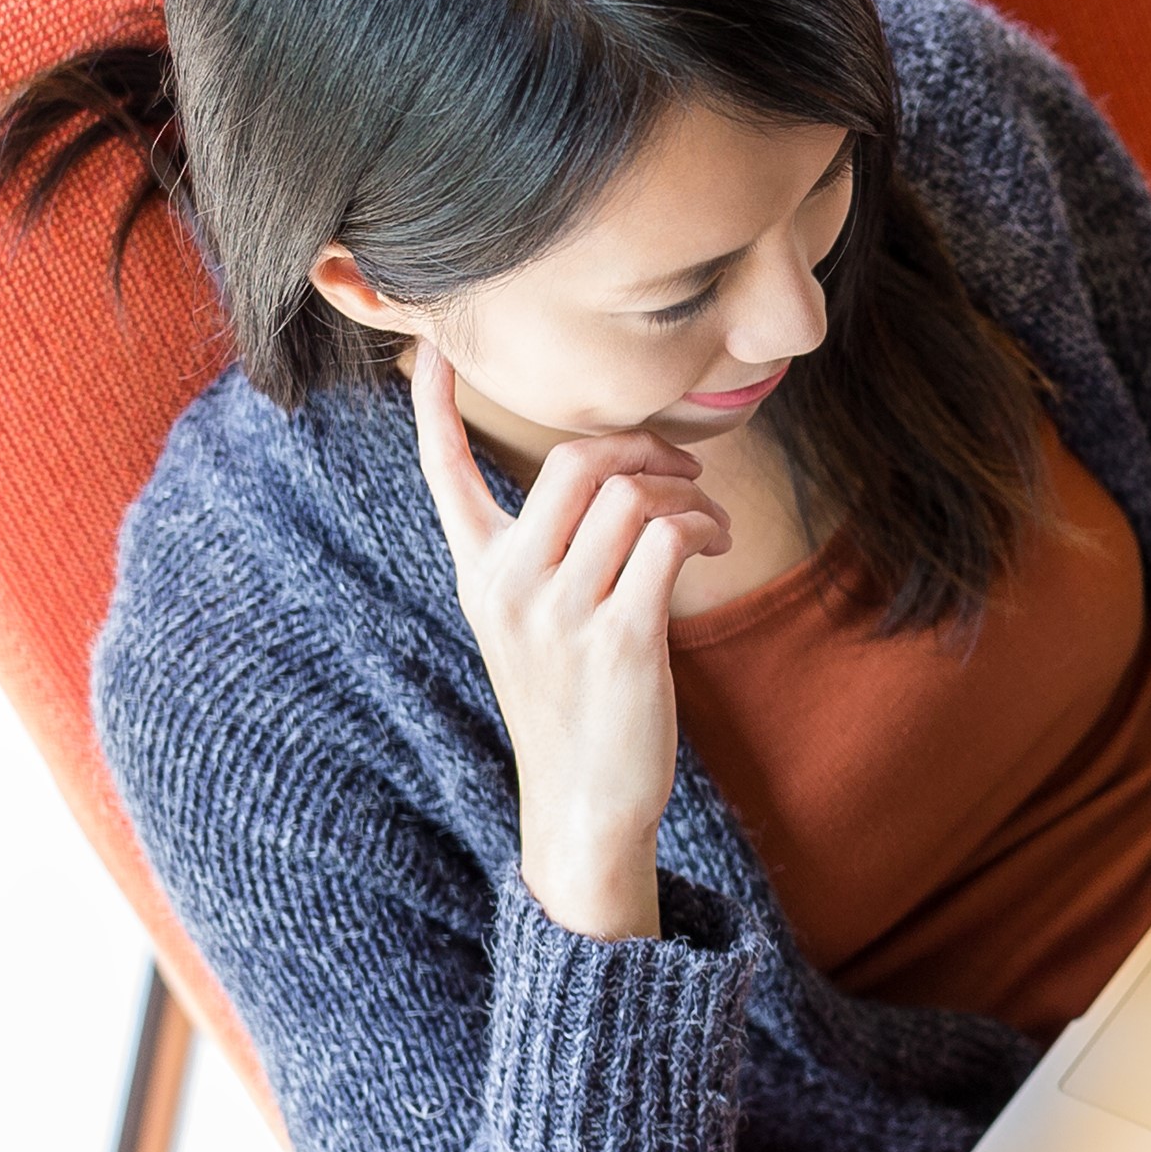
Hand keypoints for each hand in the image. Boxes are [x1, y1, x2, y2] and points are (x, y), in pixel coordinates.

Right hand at [410, 345, 731, 940]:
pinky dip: (703, 526)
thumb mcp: (533, 622)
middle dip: (644, 447)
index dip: (435, 406)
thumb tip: (611, 473)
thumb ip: (548, 552)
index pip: (442, 472)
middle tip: (681, 472)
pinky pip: (668, 538)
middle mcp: (509, 585)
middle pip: (575, 459)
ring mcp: (561, 613)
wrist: (584, 803)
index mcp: (479, 572)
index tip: (437, 348)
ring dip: (688, 491)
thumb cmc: (571, 703)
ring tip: (707, 522)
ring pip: (630, 493)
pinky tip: (715, 546)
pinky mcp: (621, 639)